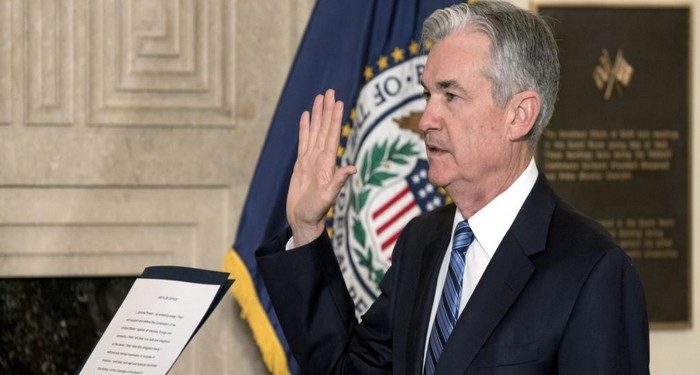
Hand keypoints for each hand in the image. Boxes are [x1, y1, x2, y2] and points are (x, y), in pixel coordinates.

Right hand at [287, 89, 356, 245]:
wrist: (303, 219)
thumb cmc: (315, 211)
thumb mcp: (328, 197)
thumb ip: (338, 181)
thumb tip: (352, 168)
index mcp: (327, 163)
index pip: (332, 135)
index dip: (335, 119)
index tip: (338, 102)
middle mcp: (321, 158)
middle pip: (324, 128)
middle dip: (327, 110)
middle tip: (329, 91)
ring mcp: (311, 159)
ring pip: (314, 132)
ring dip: (317, 115)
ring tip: (319, 98)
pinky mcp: (301, 164)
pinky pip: (303, 141)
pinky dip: (305, 128)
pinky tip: (306, 116)